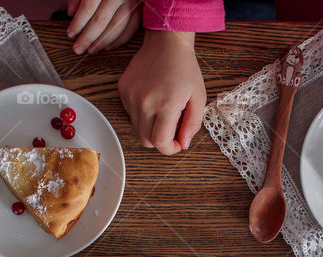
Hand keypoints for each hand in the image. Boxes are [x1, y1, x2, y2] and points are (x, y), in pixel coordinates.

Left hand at [66, 0, 142, 54]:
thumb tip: (71, 13)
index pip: (88, 8)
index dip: (78, 23)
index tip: (70, 34)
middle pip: (101, 21)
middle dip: (88, 37)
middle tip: (78, 49)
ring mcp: (132, 3)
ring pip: (116, 27)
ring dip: (102, 42)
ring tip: (91, 50)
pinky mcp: (141, 10)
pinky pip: (130, 29)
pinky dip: (118, 41)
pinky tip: (107, 46)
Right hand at [118, 31, 205, 154]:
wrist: (167, 42)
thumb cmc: (185, 68)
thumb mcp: (199, 97)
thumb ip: (192, 124)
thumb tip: (183, 144)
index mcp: (166, 104)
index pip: (160, 143)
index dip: (169, 149)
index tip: (177, 143)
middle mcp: (145, 102)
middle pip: (146, 140)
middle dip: (160, 141)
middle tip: (172, 129)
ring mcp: (131, 95)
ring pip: (137, 128)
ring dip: (150, 127)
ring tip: (163, 111)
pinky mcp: (123, 90)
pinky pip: (130, 114)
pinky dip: (141, 114)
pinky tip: (153, 100)